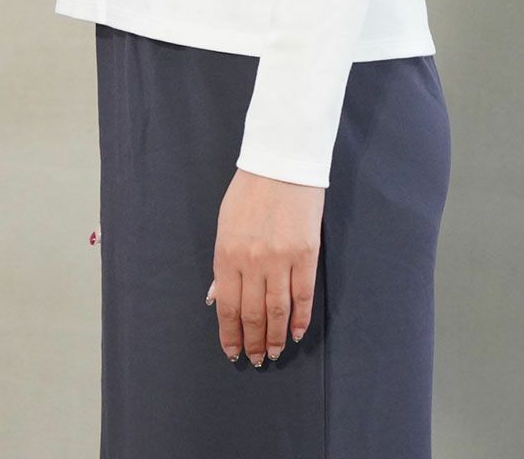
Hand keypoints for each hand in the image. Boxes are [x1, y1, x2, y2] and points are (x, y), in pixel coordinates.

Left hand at [207, 167, 323, 365]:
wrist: (281, 163)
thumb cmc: (249, 191)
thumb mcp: (225, 224)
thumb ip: (223, 264)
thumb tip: (217, 299)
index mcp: (227, 254)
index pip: (228, 307)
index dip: (230, 334)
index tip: (232, 352)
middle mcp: (252, 262)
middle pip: (252, 314)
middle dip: (253, 342)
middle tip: (256, 359)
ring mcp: (280, 259)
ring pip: (277, 311)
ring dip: (275, 337)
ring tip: (275, 353)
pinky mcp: (306, 254)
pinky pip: (303, 295)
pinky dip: (301, 318)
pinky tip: (297, 333)